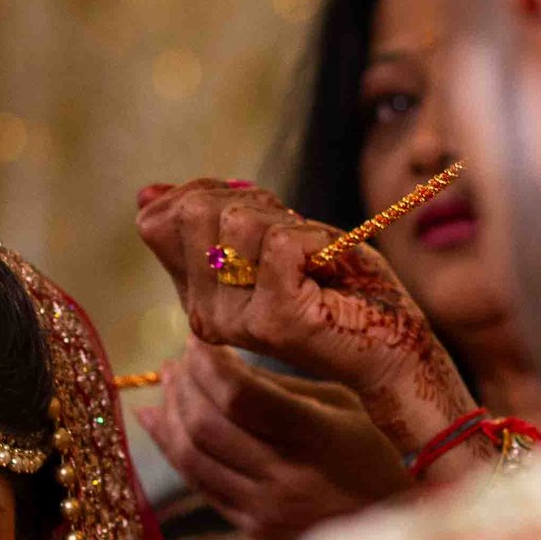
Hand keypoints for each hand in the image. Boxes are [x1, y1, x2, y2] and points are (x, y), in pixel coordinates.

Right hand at [135, 180, 479, 465]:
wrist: (394, 344)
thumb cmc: (340, 287)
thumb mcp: (268, 238)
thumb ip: (210, 220)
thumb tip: (145, 195)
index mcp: (194, 295)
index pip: (164, 218)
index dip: (214, 194)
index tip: (262, 218)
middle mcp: (202, 314)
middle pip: (196, 210)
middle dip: (255, 205)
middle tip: (297, 243)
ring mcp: (234, 321)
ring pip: (238, 221)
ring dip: (288, 223)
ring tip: (315, 261)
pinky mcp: (273, 320)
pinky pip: (282, 240)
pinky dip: (317, 240)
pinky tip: (329, 271)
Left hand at [137, 341, 411, 539]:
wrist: (386, 527)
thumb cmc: (367, 454)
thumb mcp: (340, 406)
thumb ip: (279, 387)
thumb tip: (217, 364)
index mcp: (317, 435)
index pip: (242, 396)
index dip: (209, 364)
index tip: (197, 340)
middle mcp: (286, 475)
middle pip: (208, 425)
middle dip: (185, 385)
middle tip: (178, 361)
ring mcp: (265, 507)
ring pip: (193, 457)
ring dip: (171, 415)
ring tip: (166, 385)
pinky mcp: (251, 528)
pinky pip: (198, 484)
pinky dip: (170, 450)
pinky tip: (157, 422)